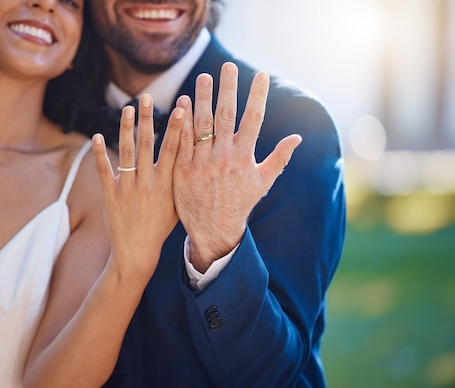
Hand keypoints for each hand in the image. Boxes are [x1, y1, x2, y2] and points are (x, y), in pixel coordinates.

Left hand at [92, 94, 184, 278]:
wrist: (137, 252)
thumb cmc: (161, 228)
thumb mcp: (177, 204)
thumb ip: (180, 181)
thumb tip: (190, 158)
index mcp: (167, 185)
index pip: (173, 150)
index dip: (177, 127)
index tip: (181, 107)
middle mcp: (148, 183)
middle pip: (148, 145)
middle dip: (148, 119)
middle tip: (147, 97)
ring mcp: (128, 189)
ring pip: (127, 153)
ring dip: (126, 128)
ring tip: (127, 109)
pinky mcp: (110, 195)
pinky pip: (104, 171)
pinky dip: (100, 153)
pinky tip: (98, 135)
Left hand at [174, 63, 301, 271]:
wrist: (213, 230)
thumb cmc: (240, 204)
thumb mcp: (262, 182)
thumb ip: (278, 158)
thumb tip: (298, 138)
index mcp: (244, 157)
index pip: (253, 119)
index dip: (257, 95)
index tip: (260, 75)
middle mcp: (223, 157)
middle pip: (226, 116)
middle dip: (228, 89)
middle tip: (227, 66)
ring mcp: (201, 163)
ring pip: (201, 124)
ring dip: (202, 98)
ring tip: (203, 77)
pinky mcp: (182, 170)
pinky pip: (181, 141)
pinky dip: (182, 122)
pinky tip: (182, 103)